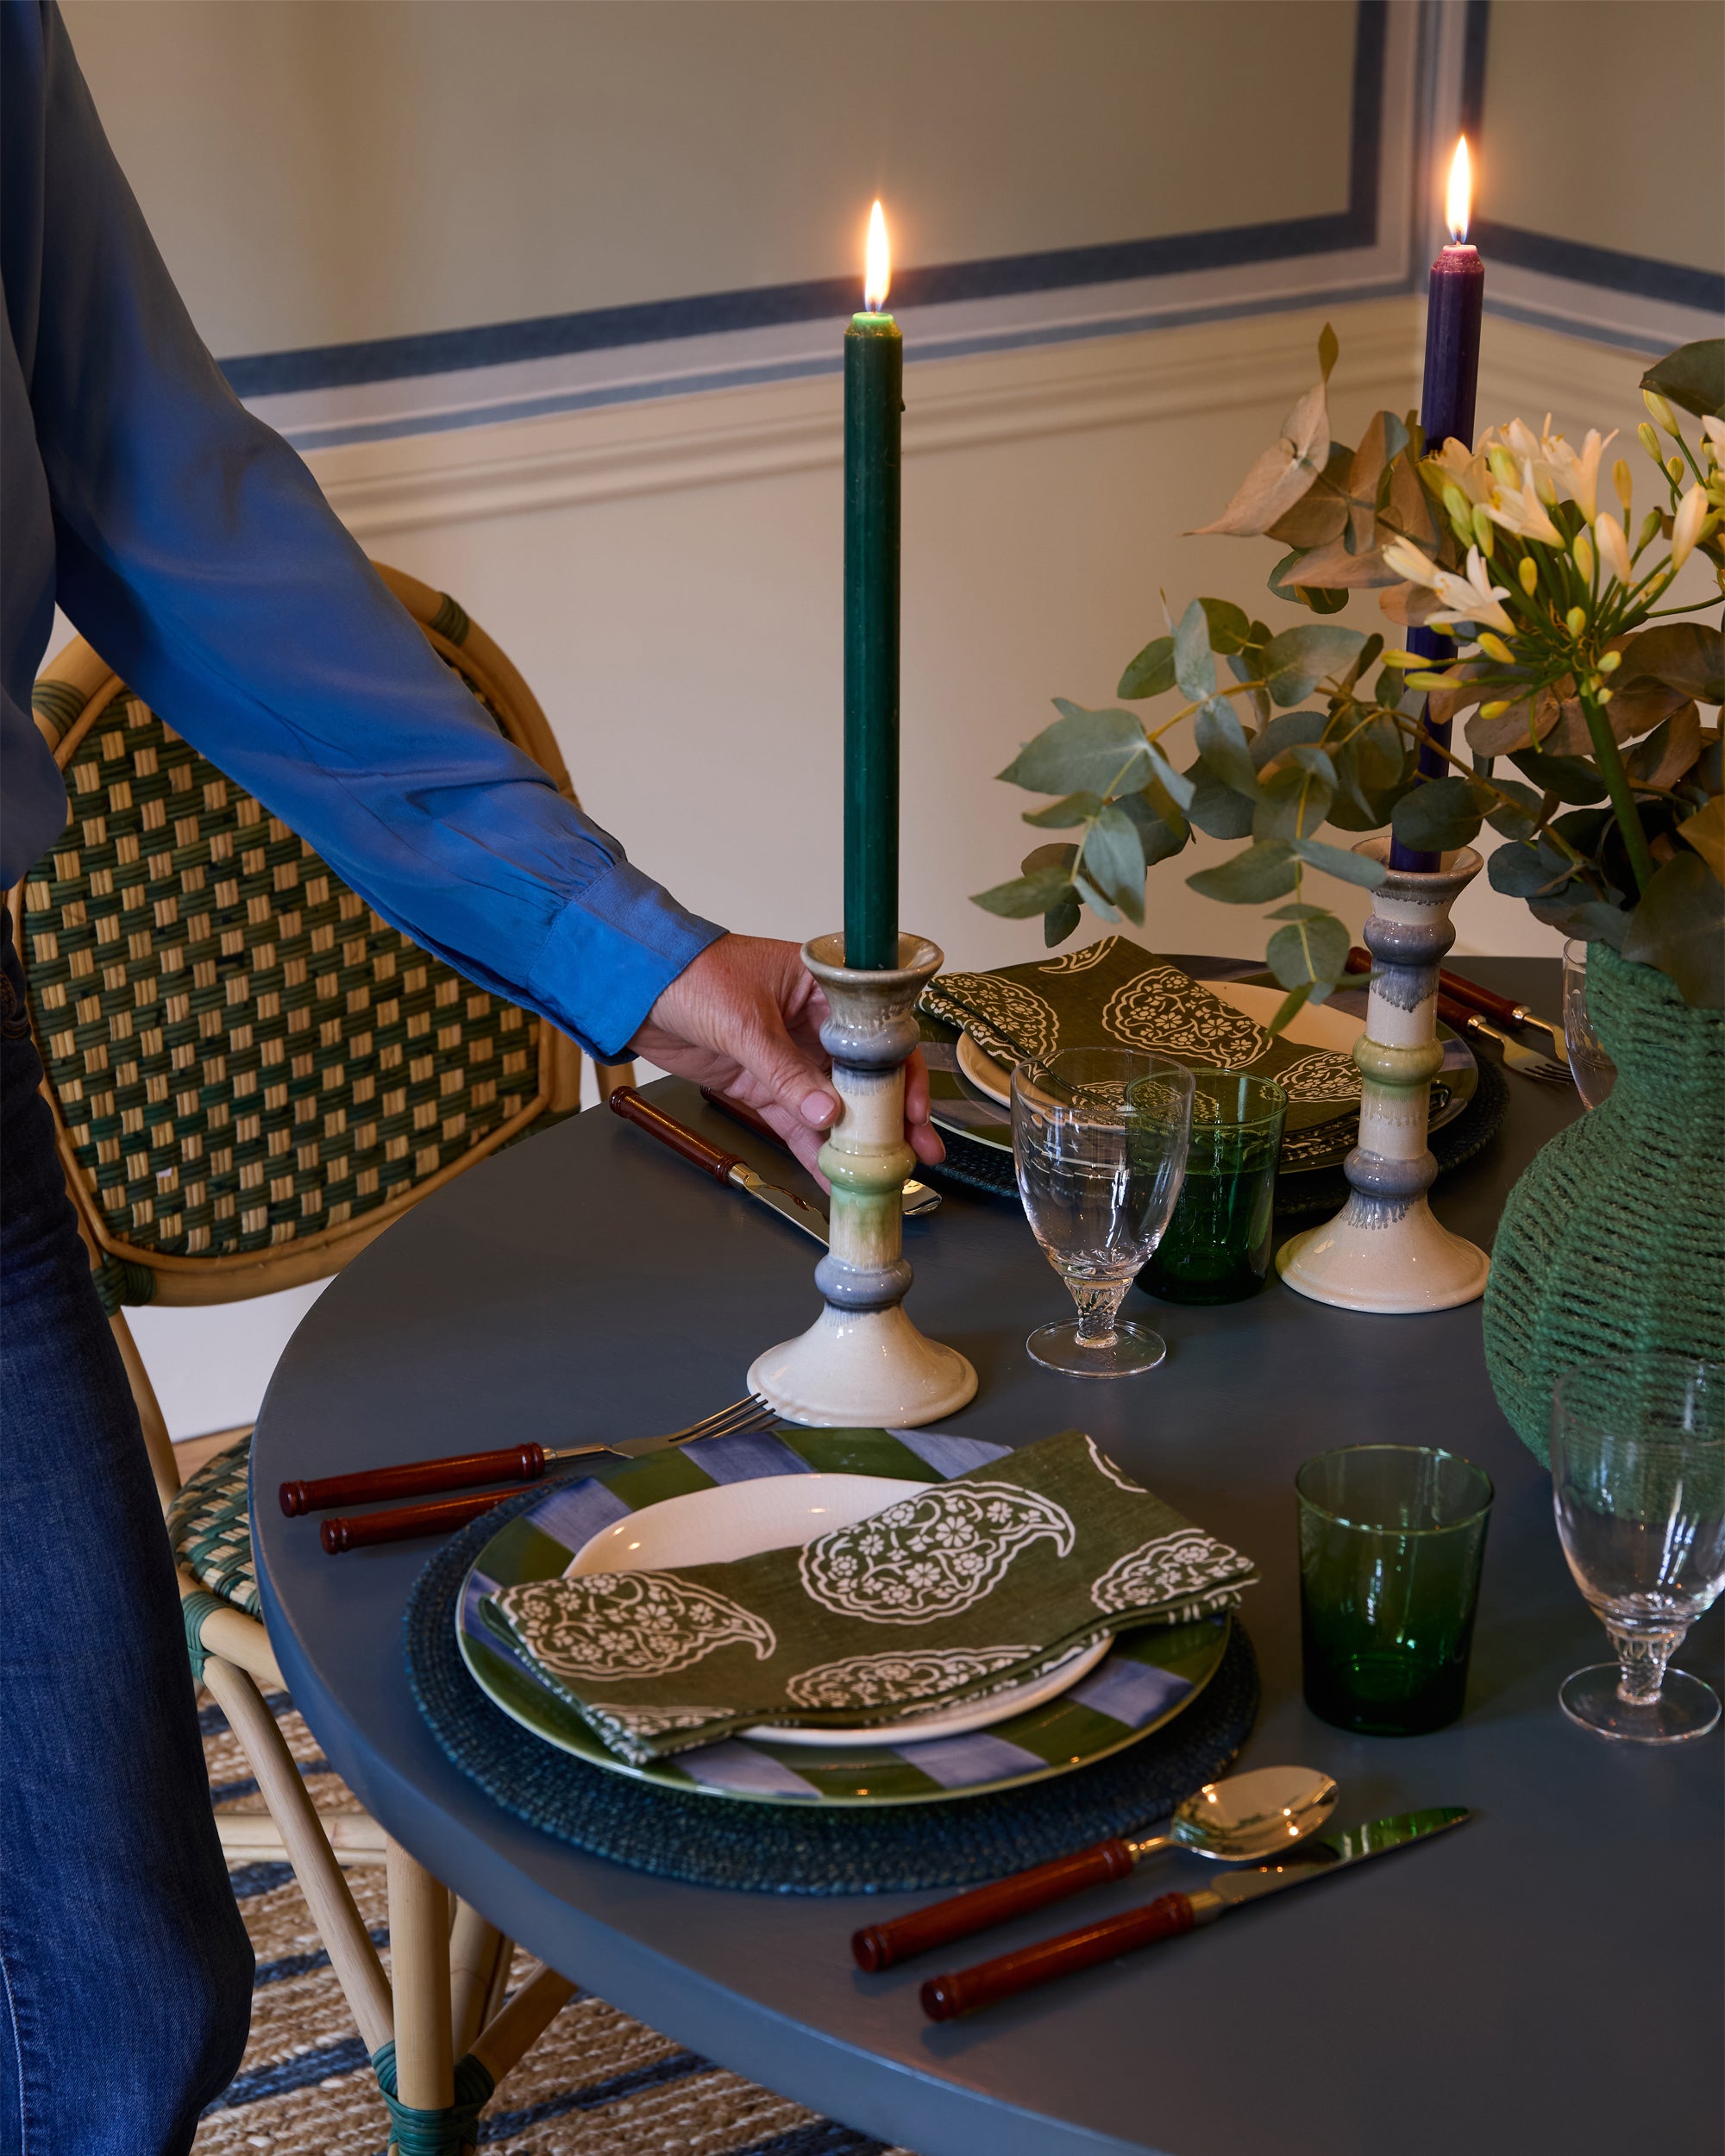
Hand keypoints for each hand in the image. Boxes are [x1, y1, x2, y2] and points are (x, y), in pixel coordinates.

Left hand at [633, 934, 944, 1178]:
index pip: (876, 1034)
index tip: (913, 1110)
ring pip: (833, 1105)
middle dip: (890, 1117)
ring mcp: (788, 1057)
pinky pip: (796, 1120)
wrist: (632, 988)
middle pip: (863, 1076)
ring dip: (856, 1140)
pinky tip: (834, 1174)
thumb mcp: (745, 1022)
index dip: (901, 1074)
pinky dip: (813, 1148)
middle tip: (916, 1151)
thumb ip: (786, 1072)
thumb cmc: (690, 974)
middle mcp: (813, 1023)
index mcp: (822, 988)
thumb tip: (827, 1114)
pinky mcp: (761, 1084)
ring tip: (882, 1173)